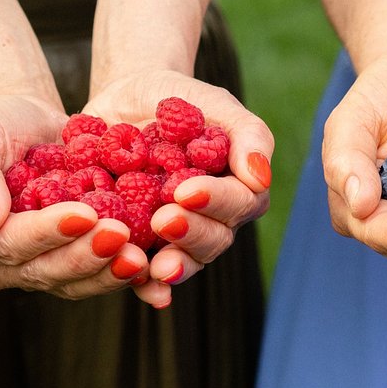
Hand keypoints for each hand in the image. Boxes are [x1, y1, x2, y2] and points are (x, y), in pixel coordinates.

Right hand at [0, 92, 149, 299]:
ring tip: (140, 257)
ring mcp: (29, 272)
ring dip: (106, 272)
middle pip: (40, 270)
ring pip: (69, 282)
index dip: (45, 232)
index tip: (84, 214)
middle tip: (121, 235)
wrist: (30, 126)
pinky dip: (121, 277)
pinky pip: (92, 279)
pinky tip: (149, 272)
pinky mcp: (65, 269)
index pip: (5, 243)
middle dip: (83, 255)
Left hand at [82, 70, 272, 303]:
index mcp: (236, 188)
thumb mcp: (215, 104)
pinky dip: (145, 286)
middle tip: (163, 220)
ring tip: (153, 265)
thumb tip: (260, 178)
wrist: (126, 99)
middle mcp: (210, 218)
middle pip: (214, 240)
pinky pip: (145, 272)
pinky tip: (142, 289)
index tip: (186, 190)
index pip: (238, 203)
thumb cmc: (180, 98)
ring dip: (174, 266)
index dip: (215, 201)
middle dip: (191, 234)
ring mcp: (175, 234)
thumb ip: (247, 135)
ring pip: (185, 261)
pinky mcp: (139, 242)